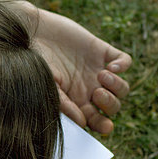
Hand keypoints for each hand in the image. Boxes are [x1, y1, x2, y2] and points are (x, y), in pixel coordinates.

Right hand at [31, 8, 131, 133]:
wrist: (33, 32)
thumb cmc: (34, 61)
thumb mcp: (47, 84)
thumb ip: (65, 104)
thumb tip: (83, 123)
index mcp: (76, 102)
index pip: (96, 120)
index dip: (104, 126)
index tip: (107, 126)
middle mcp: (89, 89)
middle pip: (113, 107)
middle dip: (110, 104)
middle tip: (97, 93)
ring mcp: (97, 71)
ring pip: (122, 88)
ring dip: (117, 86)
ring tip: (102, 75)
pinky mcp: (102, 52)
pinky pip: (125, 62)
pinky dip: (123, 65)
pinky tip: (111, 66)